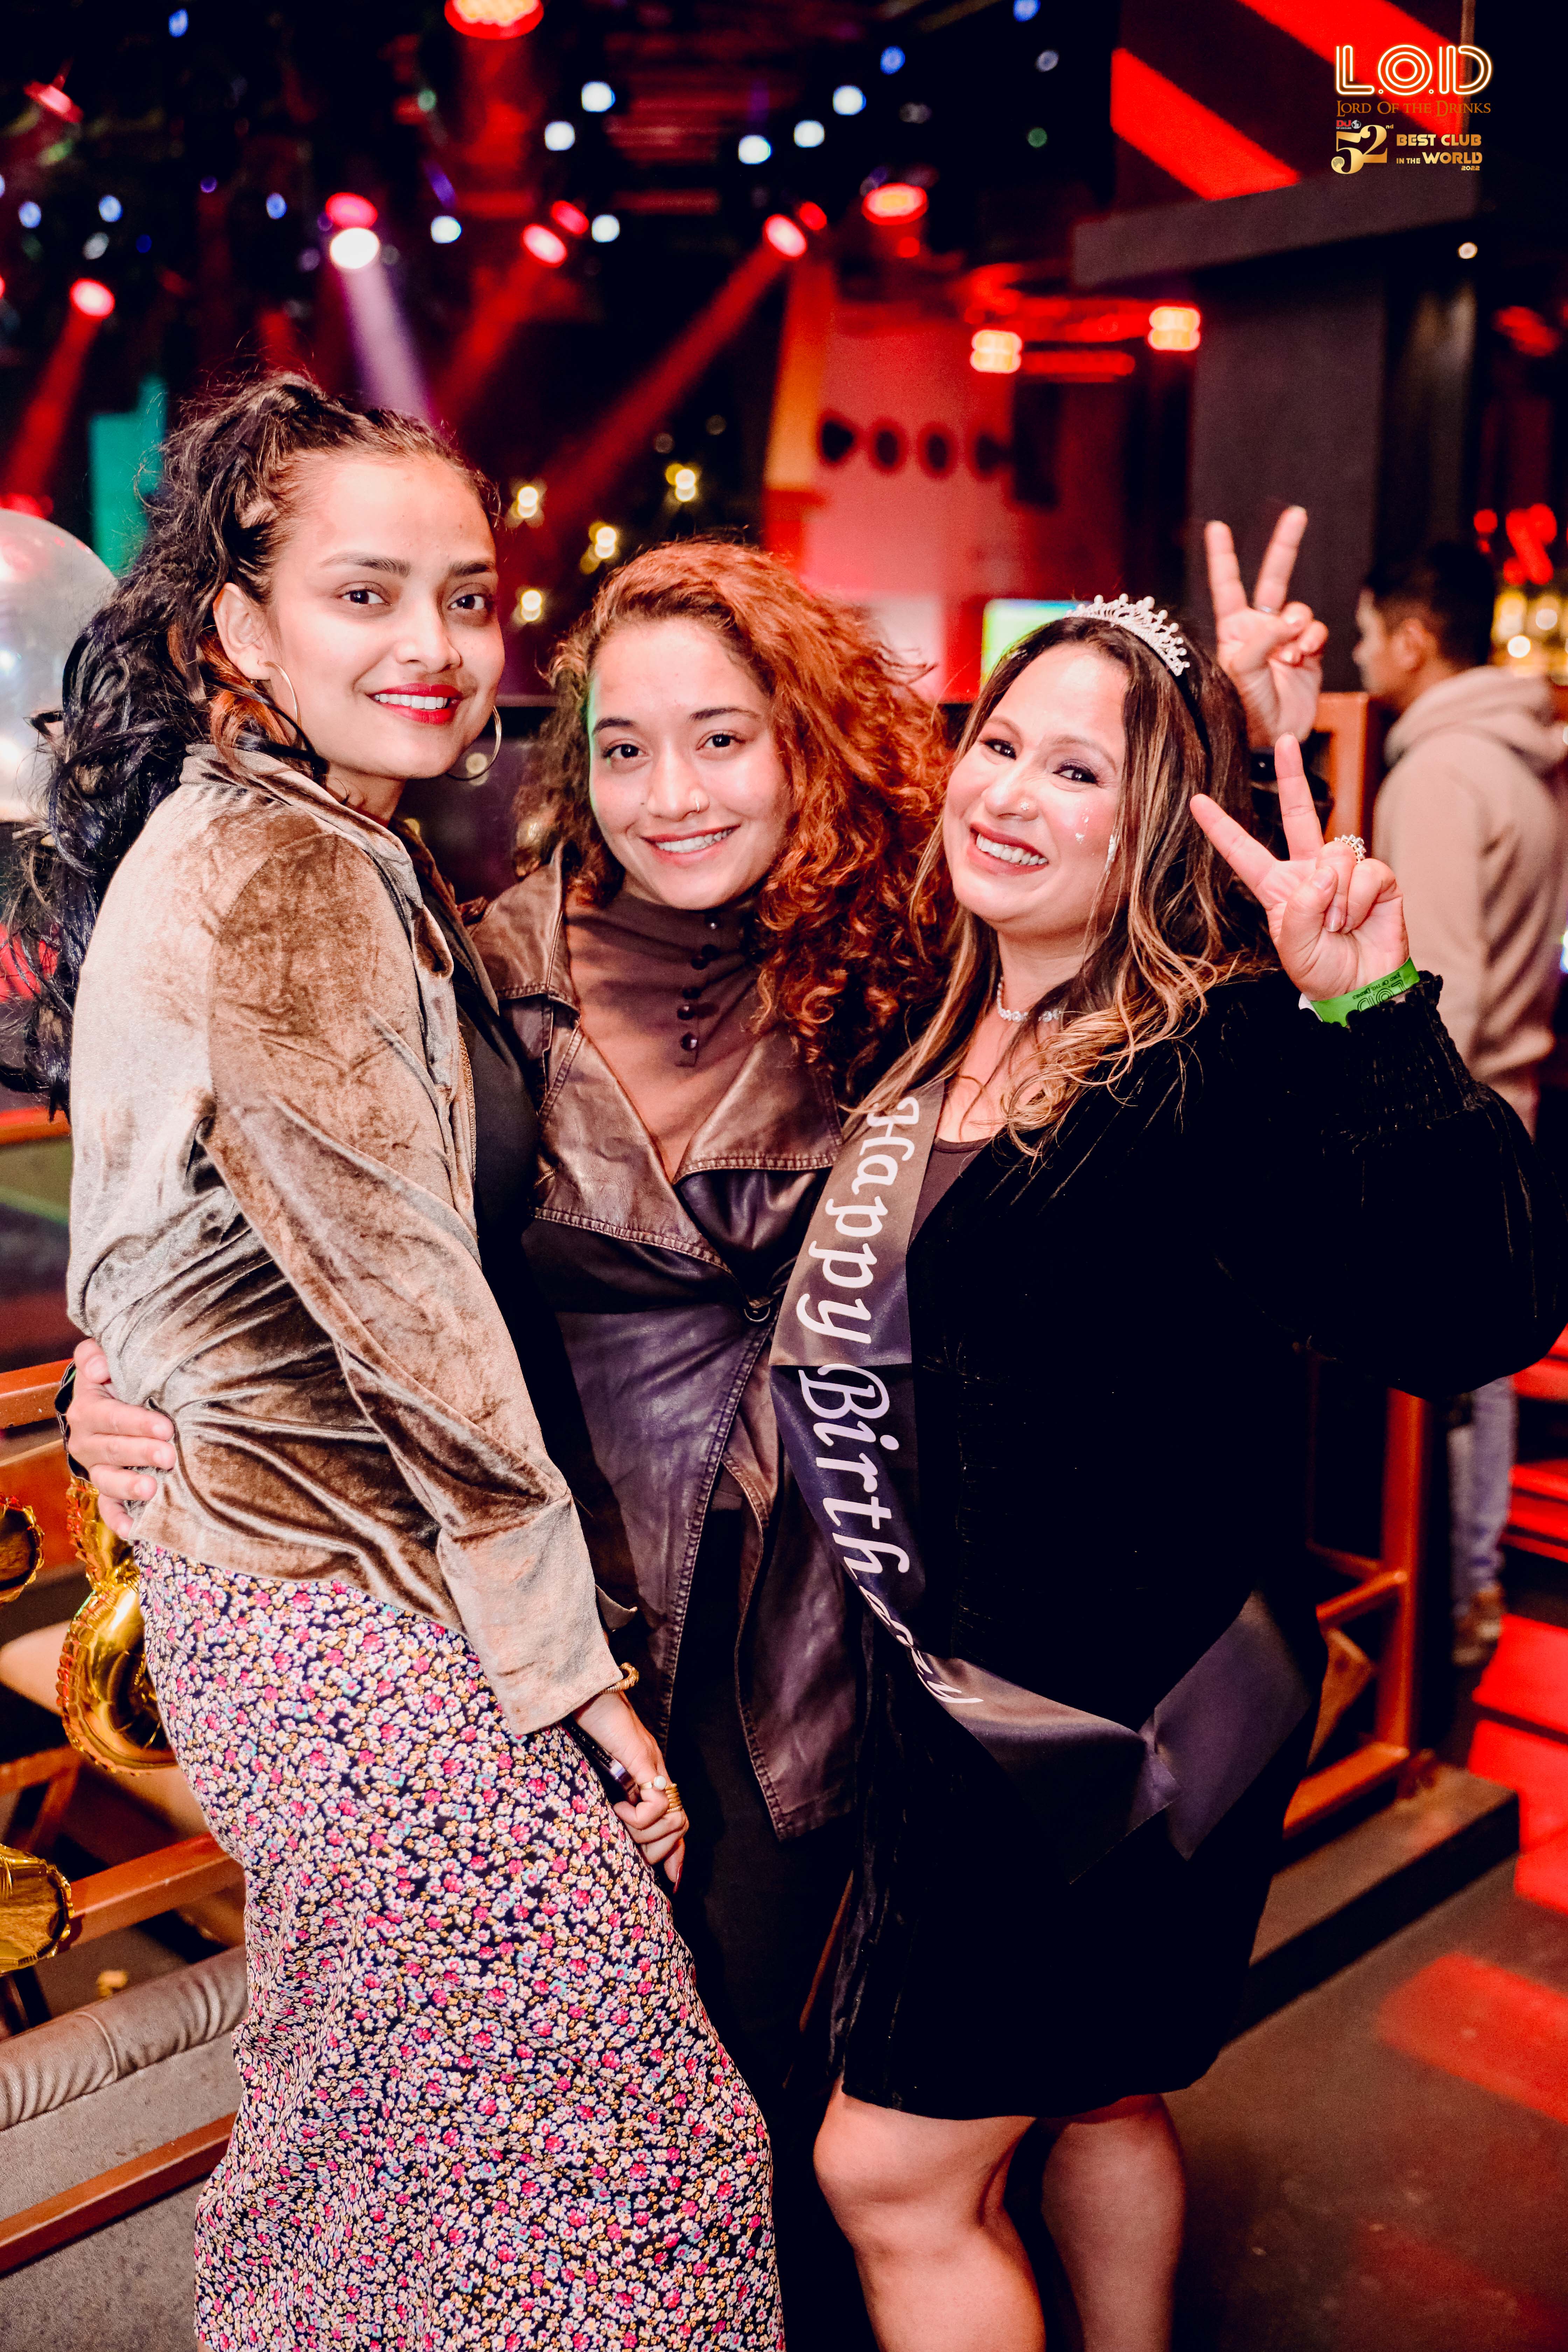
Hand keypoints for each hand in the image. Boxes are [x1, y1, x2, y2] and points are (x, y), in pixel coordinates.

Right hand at [64, 1338, 174, 1540]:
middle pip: (113, 1450)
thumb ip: (95, 1357)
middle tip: (169, 1455)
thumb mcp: (102, 1362)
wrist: (108, 1405)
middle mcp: (87, 1443)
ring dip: (129, 1486)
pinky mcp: (107, 1488)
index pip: (111, 1417)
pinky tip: (134, 1529)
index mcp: (88, 1410)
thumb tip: (99, 1366)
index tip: (165, 1427)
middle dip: (142, 1453)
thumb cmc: (115, 1380)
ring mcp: (97, 1468)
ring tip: (152, 1487)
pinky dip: (119, 1519)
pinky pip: (108, 1508)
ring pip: (108, 1481)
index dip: (138, 1422)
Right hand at [573, 1686, 686, 1885]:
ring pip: (672, 1820)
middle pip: (679, 1828)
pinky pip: (655, 1803)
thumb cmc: (589, 1726)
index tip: (671, 1882)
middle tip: (626, 1838)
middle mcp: (658, 1773)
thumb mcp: (601, 1770)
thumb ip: (613, 1794)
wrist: (585, 1691)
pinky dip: (637, 1815)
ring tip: (618, 1815)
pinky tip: (618, 1805)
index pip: (678, 1822)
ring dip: (643, 1831)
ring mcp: (653, 1765)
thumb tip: (610, 1825)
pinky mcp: (642, 1759)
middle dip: (656, 1848)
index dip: (676, 1855)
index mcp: (651, 1777)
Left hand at [1191, 734, 1408, 999]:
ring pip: (1335, 855)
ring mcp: (1344, 871)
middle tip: (1284, 740)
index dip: (1221, 828)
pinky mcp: (1377, 878)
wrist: (1362, 989)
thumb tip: (1322, 872)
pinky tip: (1360, 919)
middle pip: (1299, 814)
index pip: (1244, 852)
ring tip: (1338, 925)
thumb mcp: (1292, 948)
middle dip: (1292, 775)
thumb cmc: (1322, 970)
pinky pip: (1367, 872)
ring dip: (1336, 897)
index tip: (1197, 802)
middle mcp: (1309, 871)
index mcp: (1277, 887)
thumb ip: (1298, 910)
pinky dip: (1360, 900)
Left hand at [1205, 506, 1326, 749]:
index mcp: (1233, 629)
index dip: (1223, 557)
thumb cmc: (1245, 709)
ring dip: (1299, 628)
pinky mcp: (1309, 651)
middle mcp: (1259, 628)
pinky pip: (1316, 630)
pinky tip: (1302, 657)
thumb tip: (1292, 619)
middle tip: (1296, 514)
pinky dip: (1312, 640)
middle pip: (1273, 578)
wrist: (1272, 737)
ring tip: (1290, 655)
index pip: (1227, 586)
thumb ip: (1263, 640)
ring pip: (1300, 610)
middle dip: (1285, 546)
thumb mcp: (1243, 671)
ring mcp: (1286, 638)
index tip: (1216, 527)